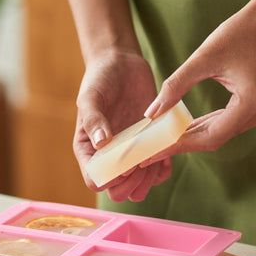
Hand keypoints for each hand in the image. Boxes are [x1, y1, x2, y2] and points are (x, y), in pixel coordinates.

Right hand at [74, 49, 172, 201]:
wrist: (121, 64)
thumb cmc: (100, 79)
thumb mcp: (91, 96)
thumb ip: (93, 119)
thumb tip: (101, 144)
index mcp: (89, 149)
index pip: (95, 180)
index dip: (111, 178)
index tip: (125, 162)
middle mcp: (109, 156)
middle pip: (117, 191)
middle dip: (131, 185)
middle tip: (142, 164)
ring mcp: (130, 153)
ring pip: (138, 186)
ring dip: (148, 181)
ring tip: (155, 158)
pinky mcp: (148, 145)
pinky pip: (157, 170)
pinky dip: (163, 167)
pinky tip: (166, 151)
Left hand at [141, 0, 255, 165]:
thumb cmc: (238, 33)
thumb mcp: (202, 58)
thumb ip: (175, 86)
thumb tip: (151, 114)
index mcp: (253, 103)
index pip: (210, 136)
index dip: (180, 145)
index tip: (155, 152)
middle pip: (214, 139)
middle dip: (181, 143)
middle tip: (152, 151)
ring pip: (219, 134)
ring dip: (190, 136)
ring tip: (162, 141)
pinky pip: (225, 124)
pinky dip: (203, 126)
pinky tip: (182, 128)